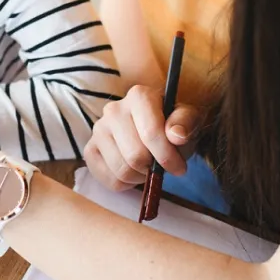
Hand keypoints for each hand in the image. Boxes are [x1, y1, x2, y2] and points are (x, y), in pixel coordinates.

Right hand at [83, 85, 200, 191]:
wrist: (155, 130)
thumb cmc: (172, 126)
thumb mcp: (188, 120)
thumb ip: (185, 123)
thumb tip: (176, 136)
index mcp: (139, 96)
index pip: (151, 134)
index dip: (167, 156)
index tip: (179, 167)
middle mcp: (113, 109)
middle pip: (135, 155)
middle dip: (153, 168)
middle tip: (161, 167)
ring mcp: (98, 130)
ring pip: (121, 170)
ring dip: (140, 177)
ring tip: (147, 168)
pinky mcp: (90, 149)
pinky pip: (109, 179)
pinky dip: (126, 184)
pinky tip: (134, 171)